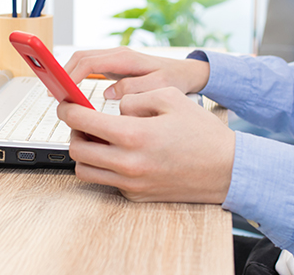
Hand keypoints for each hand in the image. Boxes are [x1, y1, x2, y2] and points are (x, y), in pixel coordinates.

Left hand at [57, 87, 235, 203]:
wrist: (227, 170)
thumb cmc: (202, 133)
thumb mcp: (171, 98)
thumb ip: (135, 98)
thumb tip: (113, 107)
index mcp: (133, 135)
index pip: (82, 121)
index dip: (67, 108)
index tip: (66, 103)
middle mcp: (127, 163)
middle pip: (76, 149)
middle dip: (73, 131)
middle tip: (82, 120)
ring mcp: (131, 183)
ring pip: (85, 170)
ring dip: (85, 152)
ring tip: (99, 138)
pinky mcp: (136, 195)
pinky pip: (106, 181)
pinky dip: (104, 166)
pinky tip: (120, 153)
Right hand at [64, 47, 209, 98]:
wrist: (186, 72)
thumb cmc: (175, 79)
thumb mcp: (159, 86)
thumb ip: (136, 88)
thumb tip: (110, 92)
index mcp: (125, 58)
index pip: (89, 62)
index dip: (71, 75)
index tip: (62, 90)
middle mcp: (118, 55)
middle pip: (80, 58)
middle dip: (63, 73)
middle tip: (52, 93)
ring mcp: (115, 59)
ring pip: (83, 61)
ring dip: (67, 74)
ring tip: (58, 93)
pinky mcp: (115, 66)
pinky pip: (90, 67)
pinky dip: (76, 76)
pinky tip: (72, 91)